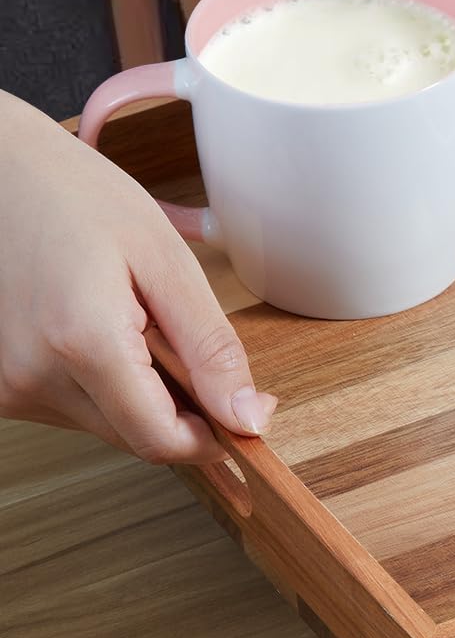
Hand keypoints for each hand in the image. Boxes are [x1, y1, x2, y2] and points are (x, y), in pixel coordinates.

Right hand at [0, 91, 274, 461]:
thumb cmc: (74, 196)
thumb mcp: (165, 261)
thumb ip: (211, 349)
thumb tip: (245, 416)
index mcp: (79, 343)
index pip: (161, 441)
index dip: (215, 439)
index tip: (248, 412)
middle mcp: (29, 376)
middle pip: (136, 437)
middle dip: (184, 410)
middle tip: (190, 344)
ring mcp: (3, 384)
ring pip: (106, 425)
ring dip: (141, 394)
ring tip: (134, 321)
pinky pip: (73, 406)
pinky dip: (104, 382)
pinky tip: (102, 329)